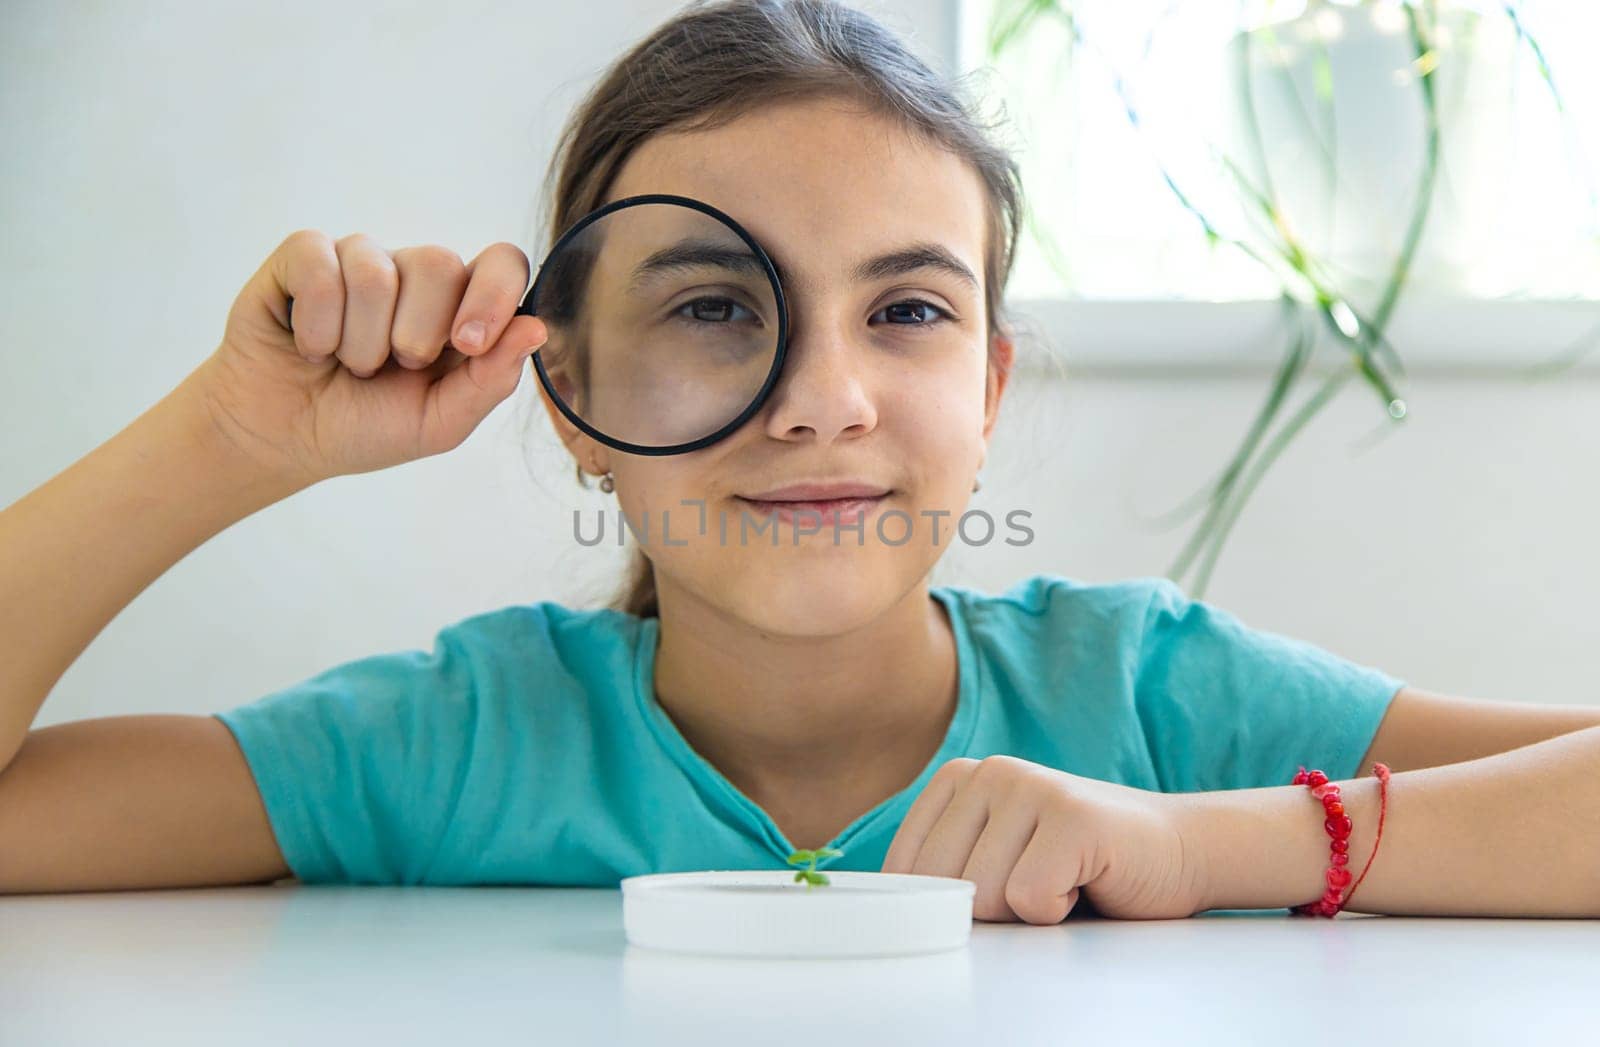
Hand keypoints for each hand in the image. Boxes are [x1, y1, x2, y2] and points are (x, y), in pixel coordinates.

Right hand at [192, 229, 547, 486]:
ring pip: (376, 271)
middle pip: (439, 262)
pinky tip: (309, 345)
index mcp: (459, 309)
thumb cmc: (365, 426)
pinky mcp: (304, 254)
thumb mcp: (439, 422)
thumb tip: (537, 327)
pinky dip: (315, 325)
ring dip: (358, 342)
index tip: (466, 344)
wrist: (282, 439)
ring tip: (346, 363)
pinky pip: (320, 267)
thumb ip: (491, 379)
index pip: (502, 264)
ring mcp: (360, 258)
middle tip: (389, 369)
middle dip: (412, 335)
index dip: (492, 294)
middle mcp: (414, 275)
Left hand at [880, 756, 1206, 922]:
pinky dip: (1060, 911)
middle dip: (991, 908)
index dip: (949, 902)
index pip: (904, 869)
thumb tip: (895, 912)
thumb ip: (945, 872)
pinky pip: (1030, 898)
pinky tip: (1086, 880)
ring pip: (984, 895)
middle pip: (942, 884)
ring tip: (1065, 878)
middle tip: (1038, 883)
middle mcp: (989, 771)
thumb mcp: (995, 860)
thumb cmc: (1081, 867)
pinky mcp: (1071, 815)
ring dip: (1029, 910)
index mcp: (958, 779)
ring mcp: (1030, 786)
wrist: (1178, 851)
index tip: (998, 887)